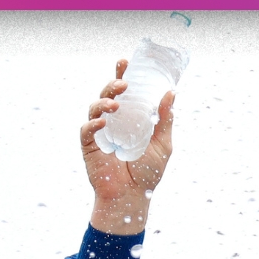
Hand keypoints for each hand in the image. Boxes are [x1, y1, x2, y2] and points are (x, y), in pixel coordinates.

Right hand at [80, 59, 175, 233]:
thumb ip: (164, 120)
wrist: (133, 197)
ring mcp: (100, 133)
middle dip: (113, 84)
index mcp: (130, 119)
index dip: (122, 75)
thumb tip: (171, 92)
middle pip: (107, 95)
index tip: (125, 61)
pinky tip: (104, 122)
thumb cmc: (148, 172)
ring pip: (95, 108)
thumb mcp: (162, 144)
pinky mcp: (89, 146)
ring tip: (116, 105)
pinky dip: (94, 123)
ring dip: (104, 102)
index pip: (124, 93)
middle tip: (124, 83)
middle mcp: (113, 122)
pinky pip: (87, 129)